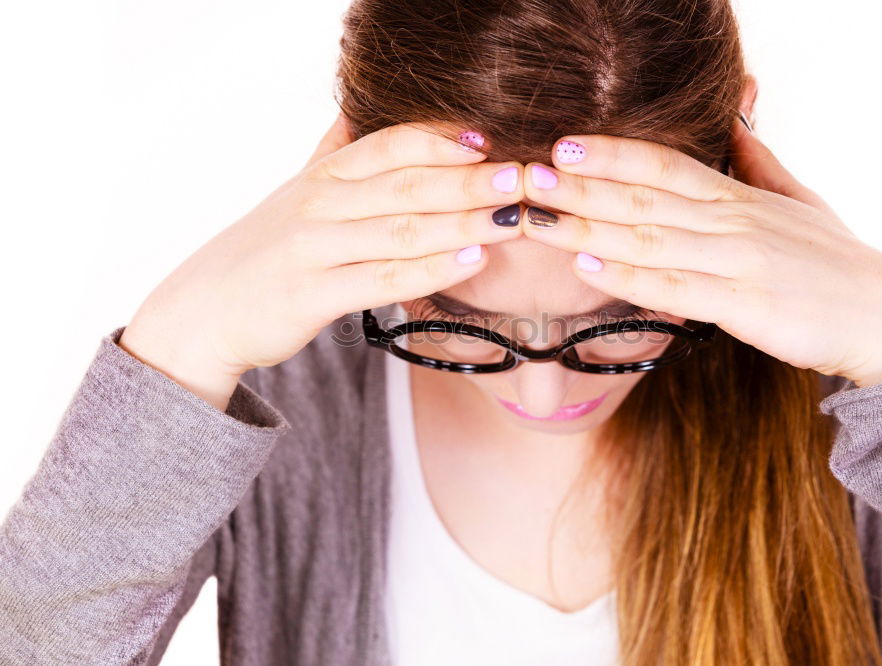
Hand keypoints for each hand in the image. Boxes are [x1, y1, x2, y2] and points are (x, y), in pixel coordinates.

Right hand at [119, 117, 523, 408]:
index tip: (496, 138)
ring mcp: (314, 249)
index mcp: (323, 174)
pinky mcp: (312, 295)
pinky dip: (432, 269)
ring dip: (464, 223)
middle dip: (472, 179)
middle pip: (407, 184)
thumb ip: (334, 152)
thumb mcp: (296, 191)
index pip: (391, 144)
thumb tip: (357, 109)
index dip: (445, 139)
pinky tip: (472, 261)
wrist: (204, 310)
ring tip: (514, 217)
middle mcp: (319, 203)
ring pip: (402, 230)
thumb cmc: (265, 250)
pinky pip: (383, 280)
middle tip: (525, 176)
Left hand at [520, 118, 881, 387]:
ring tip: (538, 219)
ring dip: (586, 229)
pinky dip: (627, 278)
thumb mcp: (800, 199)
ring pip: (649, 240)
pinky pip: (674, 290)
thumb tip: (736, 122)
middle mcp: (732, 222)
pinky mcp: (744, 307)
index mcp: (739, 196)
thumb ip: (759, 162)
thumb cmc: (836, 263)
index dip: (611, 153)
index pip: (664, 165)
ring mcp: (737, 263)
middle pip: (644, 198)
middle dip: (580, 187)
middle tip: (528, 176)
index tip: (562, 145)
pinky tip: (587, 268)